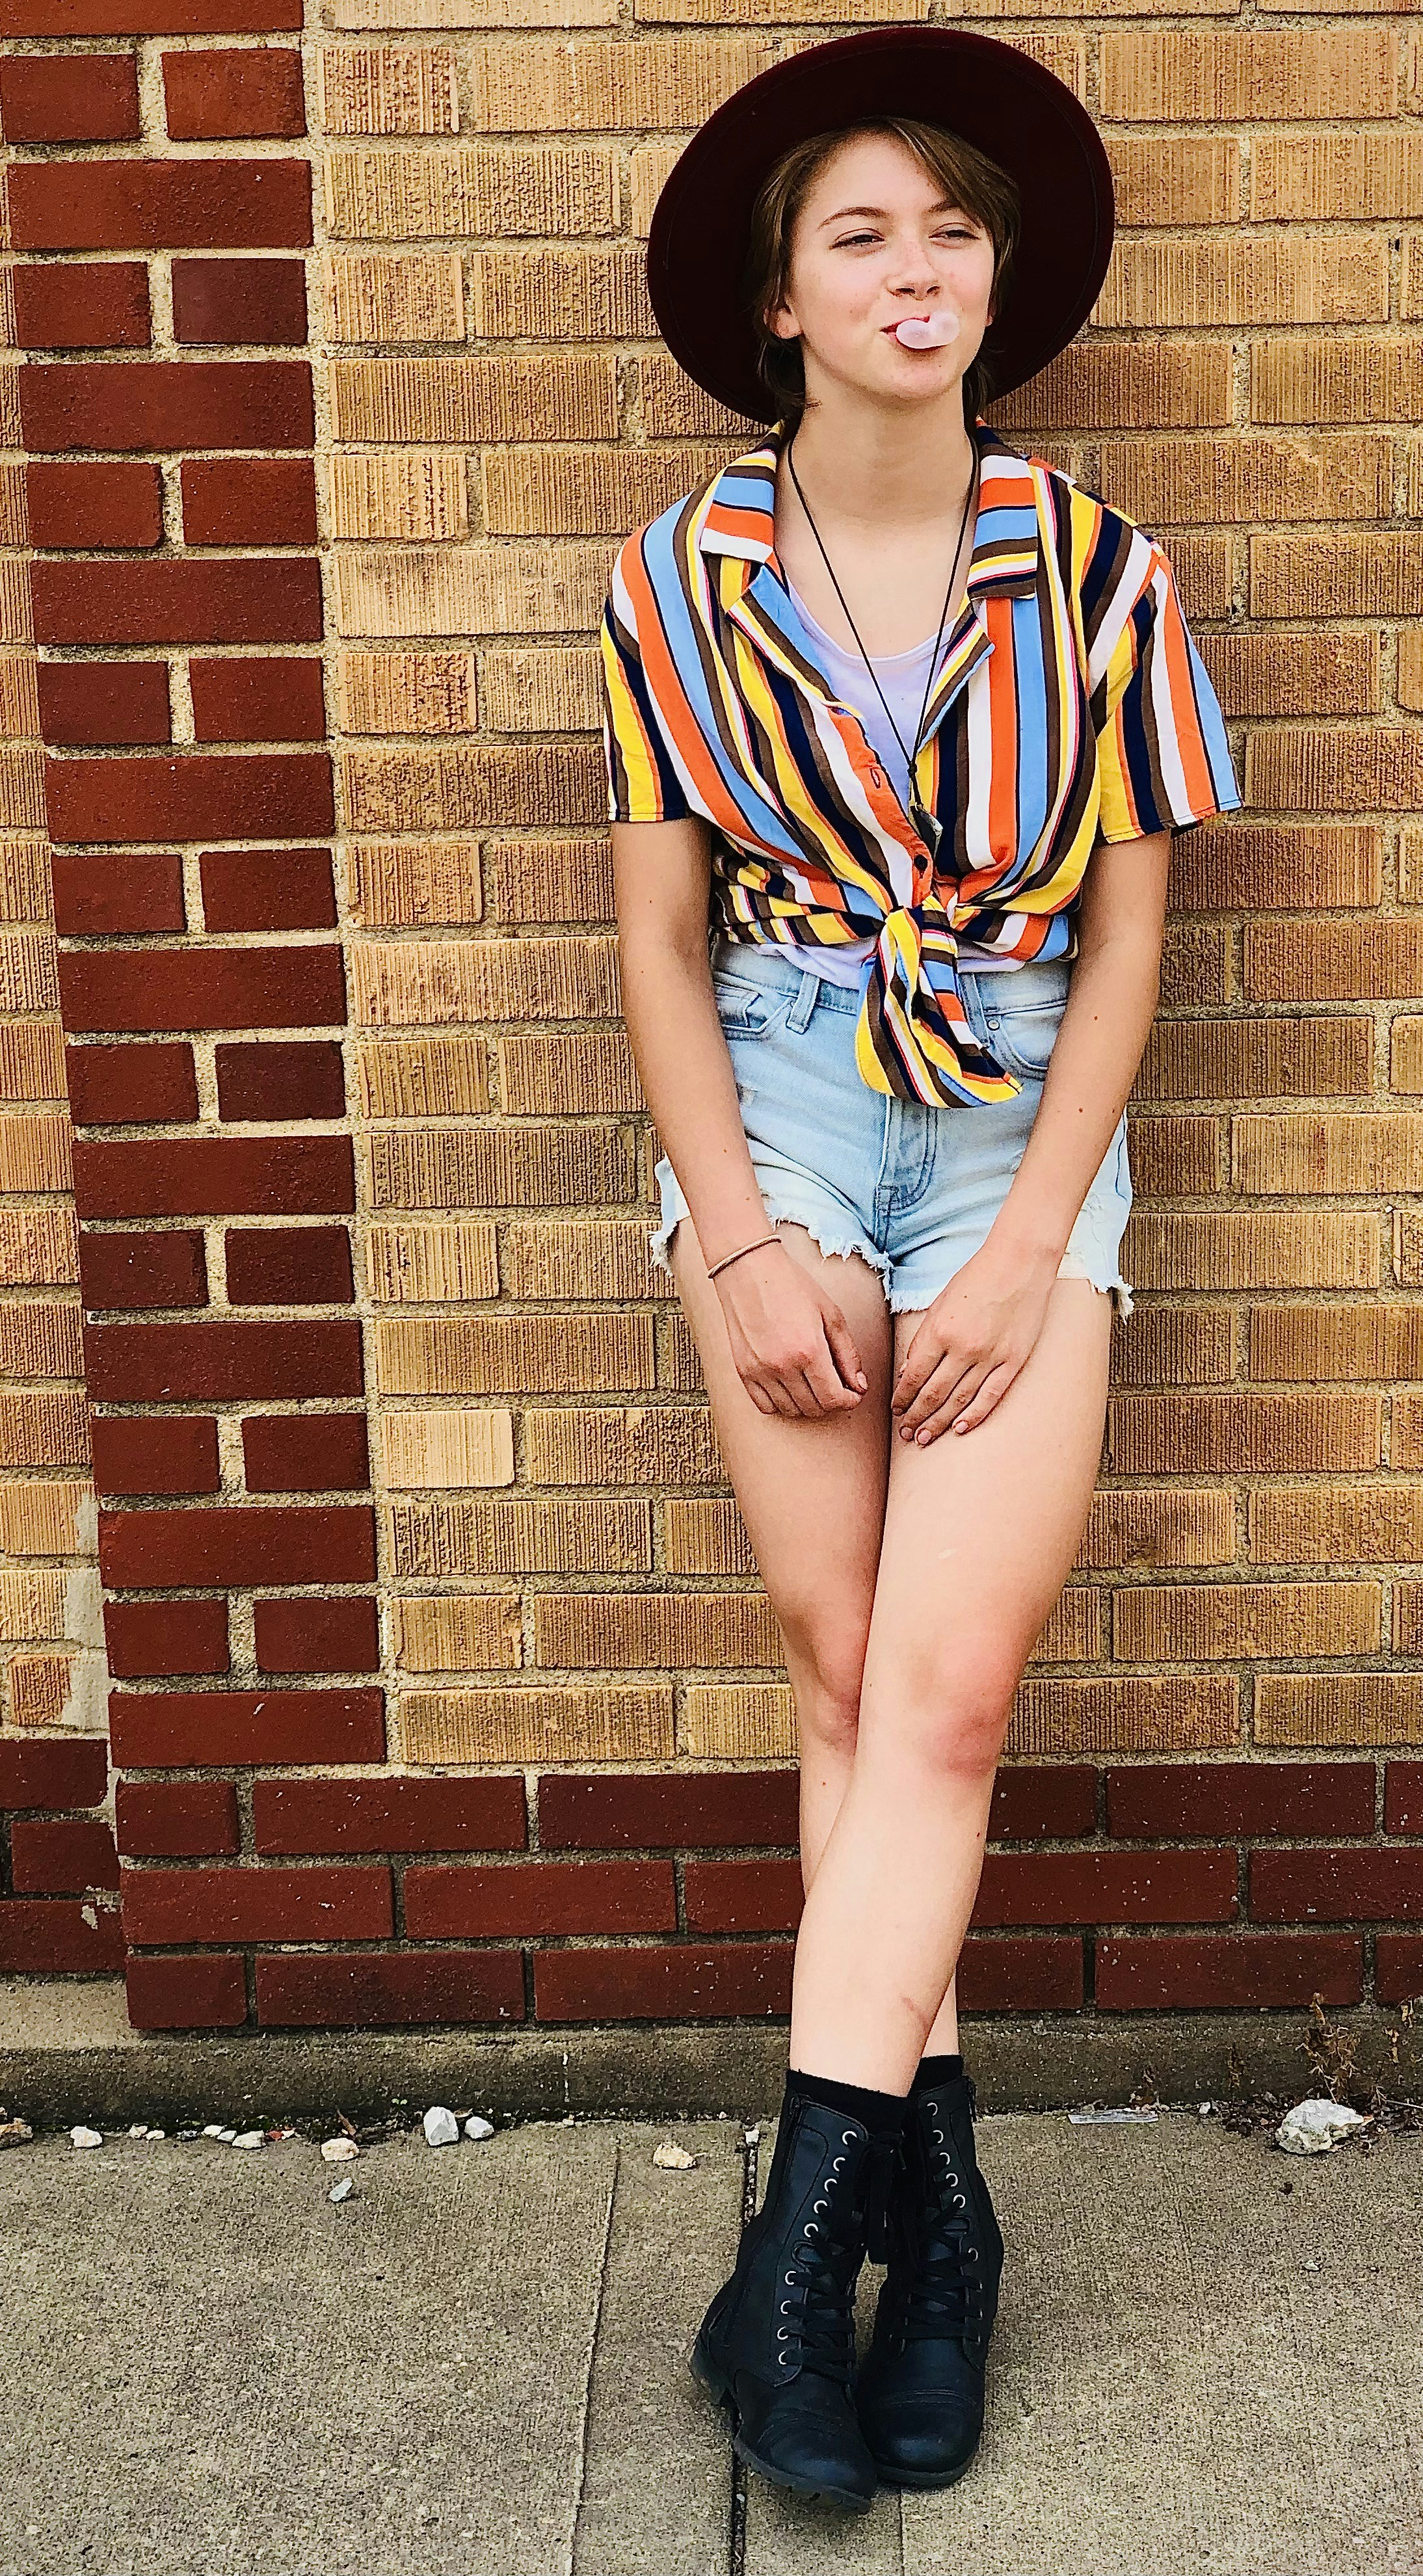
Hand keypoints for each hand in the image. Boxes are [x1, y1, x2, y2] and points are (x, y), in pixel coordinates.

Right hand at [713, 1241, 867, 1419]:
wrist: (749, 1270)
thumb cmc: (792, 1286)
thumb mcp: (831, 1315)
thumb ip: (848, 1354)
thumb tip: (859, 1387)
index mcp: (809, 1350)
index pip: (834, 1399)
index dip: (849, 1401)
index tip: (853, 1394)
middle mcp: (782, 1366)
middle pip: (814, 1408)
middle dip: (831, 1402)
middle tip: (836, 1387)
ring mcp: (759, 1371)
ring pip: (791, 1410)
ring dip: (808, 1404)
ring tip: (813, 1384)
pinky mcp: (742, 1371)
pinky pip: (765, 1406)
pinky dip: (781, 1403)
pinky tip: (790, 1386)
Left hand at [891, 1234, 1058, 1443]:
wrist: (1019, 1264)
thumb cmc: (976, 1279)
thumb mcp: (940, 1304)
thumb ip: (924, 1338)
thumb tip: (908, 1372)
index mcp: (940, 1330)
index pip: (914, 1376)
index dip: (903, 1397)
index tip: (896, 1410)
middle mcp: (963, 1348)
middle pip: (933, 1393)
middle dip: (916, 1417)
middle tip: (906, 1434)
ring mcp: (991, 1356)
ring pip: (959, 1400)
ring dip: (940, 1422)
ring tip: (925, 1438)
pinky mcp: (1014, 1360)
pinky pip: (991, 1395)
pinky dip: (975, 1415)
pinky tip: (960, 1428)